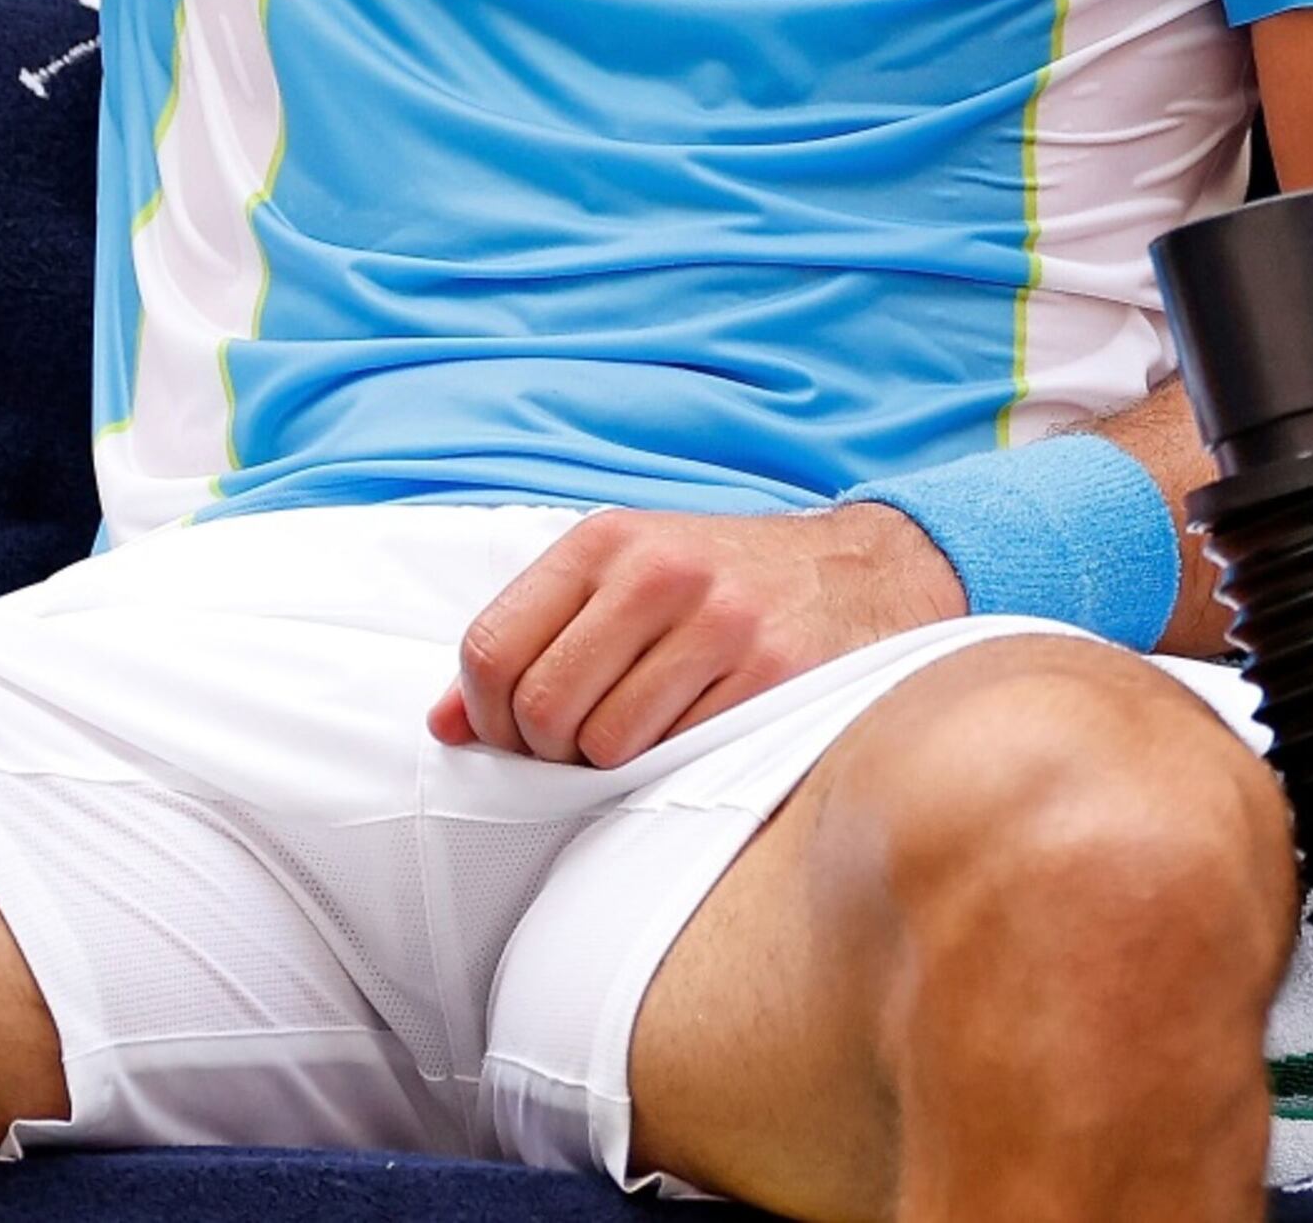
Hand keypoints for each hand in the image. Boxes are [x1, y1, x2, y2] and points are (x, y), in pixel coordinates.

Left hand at [433, 503, 970, 767]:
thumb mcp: (621, 580)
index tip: (515, 737)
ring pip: (606, 746)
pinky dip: (674, 769)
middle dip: (547, 755)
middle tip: (579, 755)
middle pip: (542, 709)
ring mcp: (720, 624)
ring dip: (614, 769)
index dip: (487, 715)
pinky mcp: (773, 676)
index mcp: (605, 542)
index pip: (490, 648)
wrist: (867, 572)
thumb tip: (445, 725)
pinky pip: (680, 758)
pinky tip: (697, 740)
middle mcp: (659, 573)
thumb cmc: (722, 587)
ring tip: (646, 742)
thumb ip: (532, 640)